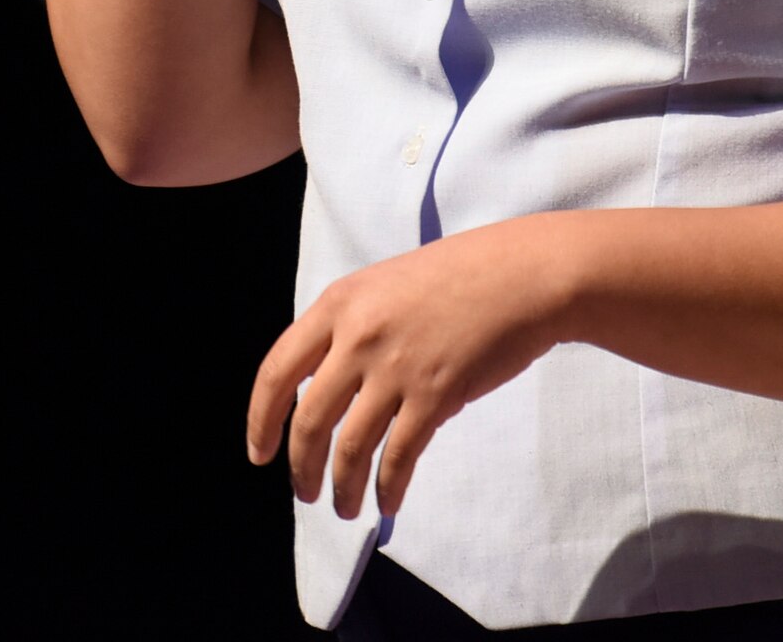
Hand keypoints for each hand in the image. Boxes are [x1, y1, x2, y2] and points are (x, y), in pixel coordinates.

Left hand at [246, 217, 570, 518]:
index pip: (277, 370)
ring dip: (342, 488)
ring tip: (345, 507)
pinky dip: (387, 488)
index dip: (261, 419)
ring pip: (350, 449)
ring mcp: (396, 367)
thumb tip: (326, 385)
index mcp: (340, 303)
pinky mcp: (434, 396)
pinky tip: (388, 502)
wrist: (523, 274)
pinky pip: (397, 457)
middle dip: (301, 467)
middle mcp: (359, 336)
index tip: (259, 452)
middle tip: (306, 491)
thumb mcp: (386, 285)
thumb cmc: (460, 274)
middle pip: (309, 420)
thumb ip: (352, 327)